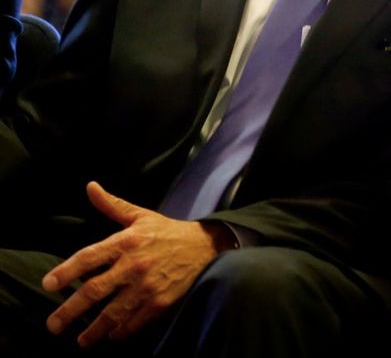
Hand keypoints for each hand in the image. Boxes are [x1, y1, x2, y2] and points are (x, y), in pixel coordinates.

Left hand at [43, 182, 229, 347]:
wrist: (205, 246)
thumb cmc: (167, 231)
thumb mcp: (140, 216)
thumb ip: (112, 205)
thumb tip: (90, 186)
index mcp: (126, 242)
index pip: (88, 257)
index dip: (66, 272)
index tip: (48, 285)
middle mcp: (134, 264)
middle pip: (94, 291)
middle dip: (70, 310)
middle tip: (53, 325)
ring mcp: (147, 286)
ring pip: (112, 312)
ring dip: (93, 329)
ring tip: (81, 340)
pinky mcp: (161, 302)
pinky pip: (134, 322)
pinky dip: (121, 331)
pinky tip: (111, 335)